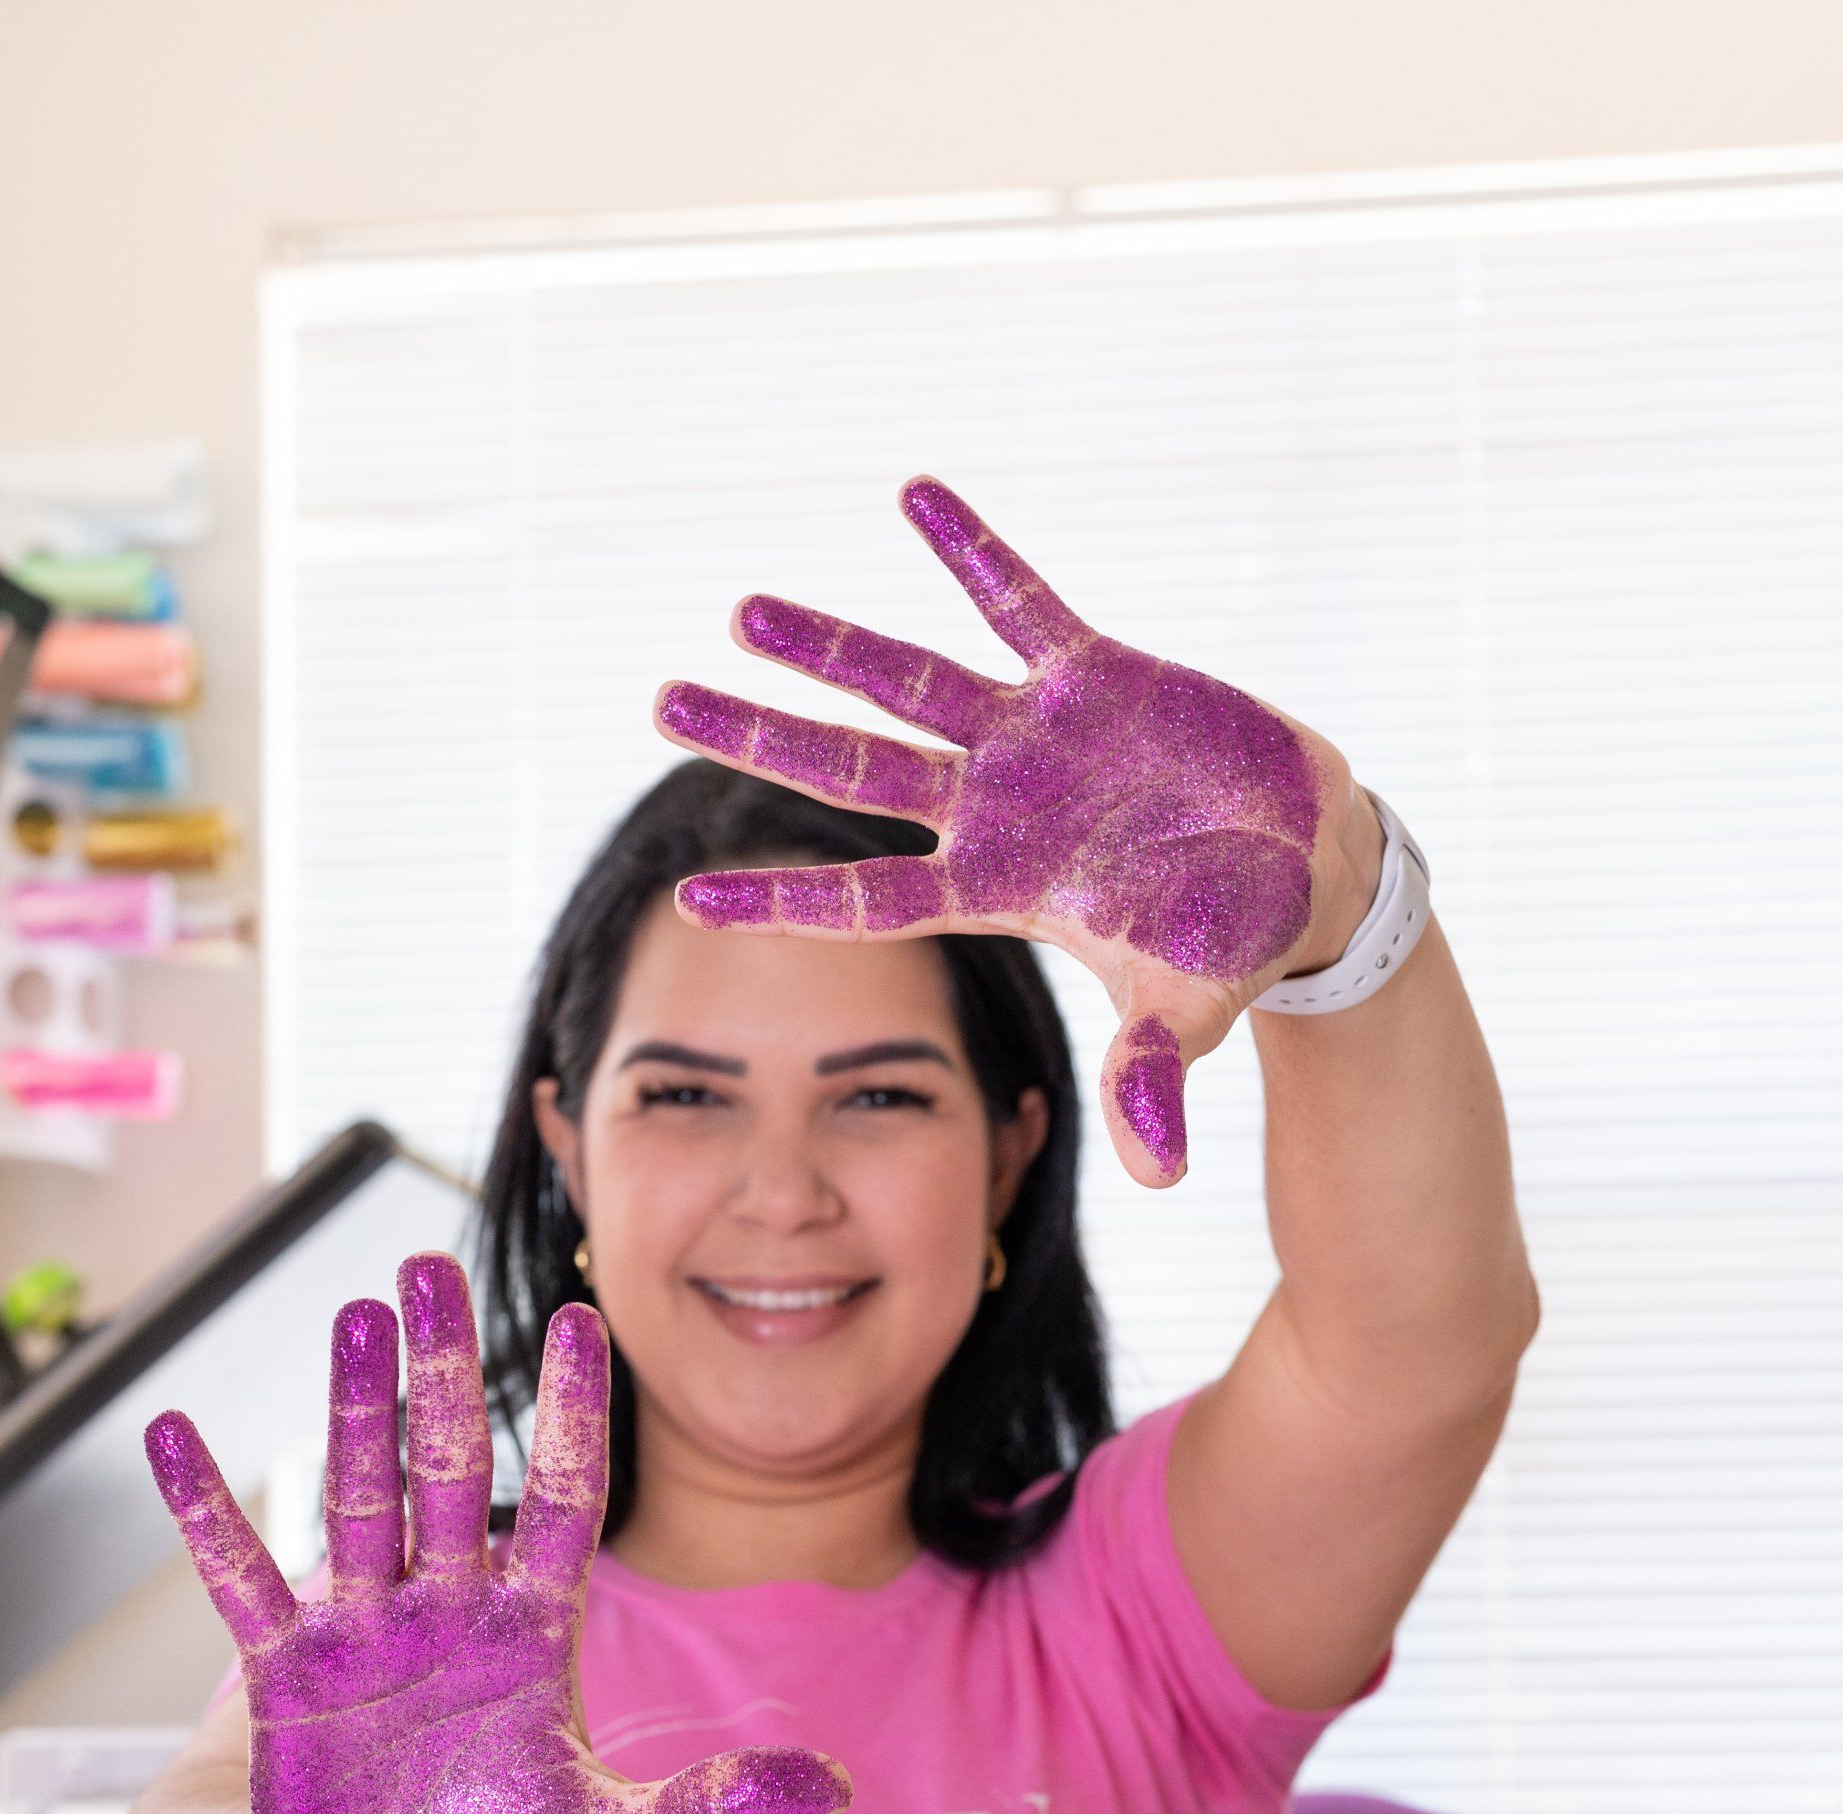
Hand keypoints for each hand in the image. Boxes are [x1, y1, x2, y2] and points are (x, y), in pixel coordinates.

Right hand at [144, 1254, 849, 1813]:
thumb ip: (709, 1810)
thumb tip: (839, 1791)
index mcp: (534, 1637)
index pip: (563, 1502)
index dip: (572, 1415)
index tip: (587, 1318)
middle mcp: (450, 1611)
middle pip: (452, 1470)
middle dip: (447, 1371)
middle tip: (432, 1265)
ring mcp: (363, 1631)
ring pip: (361, 1498)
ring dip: (353, 1411)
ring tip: (354, 1313)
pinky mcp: (283, 1671)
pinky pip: (240, 1577)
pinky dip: (206, 1511)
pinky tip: (172, 1430)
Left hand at [655, 476, 1382, 1185]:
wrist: (1297, 867)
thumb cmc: (1226, 949)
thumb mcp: (1189, 1014)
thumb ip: (1154, 1080)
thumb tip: (1159, 1175)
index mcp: (996, 891)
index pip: (866, 899)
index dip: (784, 896)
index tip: (692, 895)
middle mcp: (991, 810)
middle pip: (850, 771)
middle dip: (759, 736)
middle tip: (661, 702)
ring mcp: (1031, 739)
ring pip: (906, 679)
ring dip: (826, 644)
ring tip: (739, 607)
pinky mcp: (1091, 674)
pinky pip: (1018, 599)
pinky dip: (970, 551)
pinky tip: (912, 493)